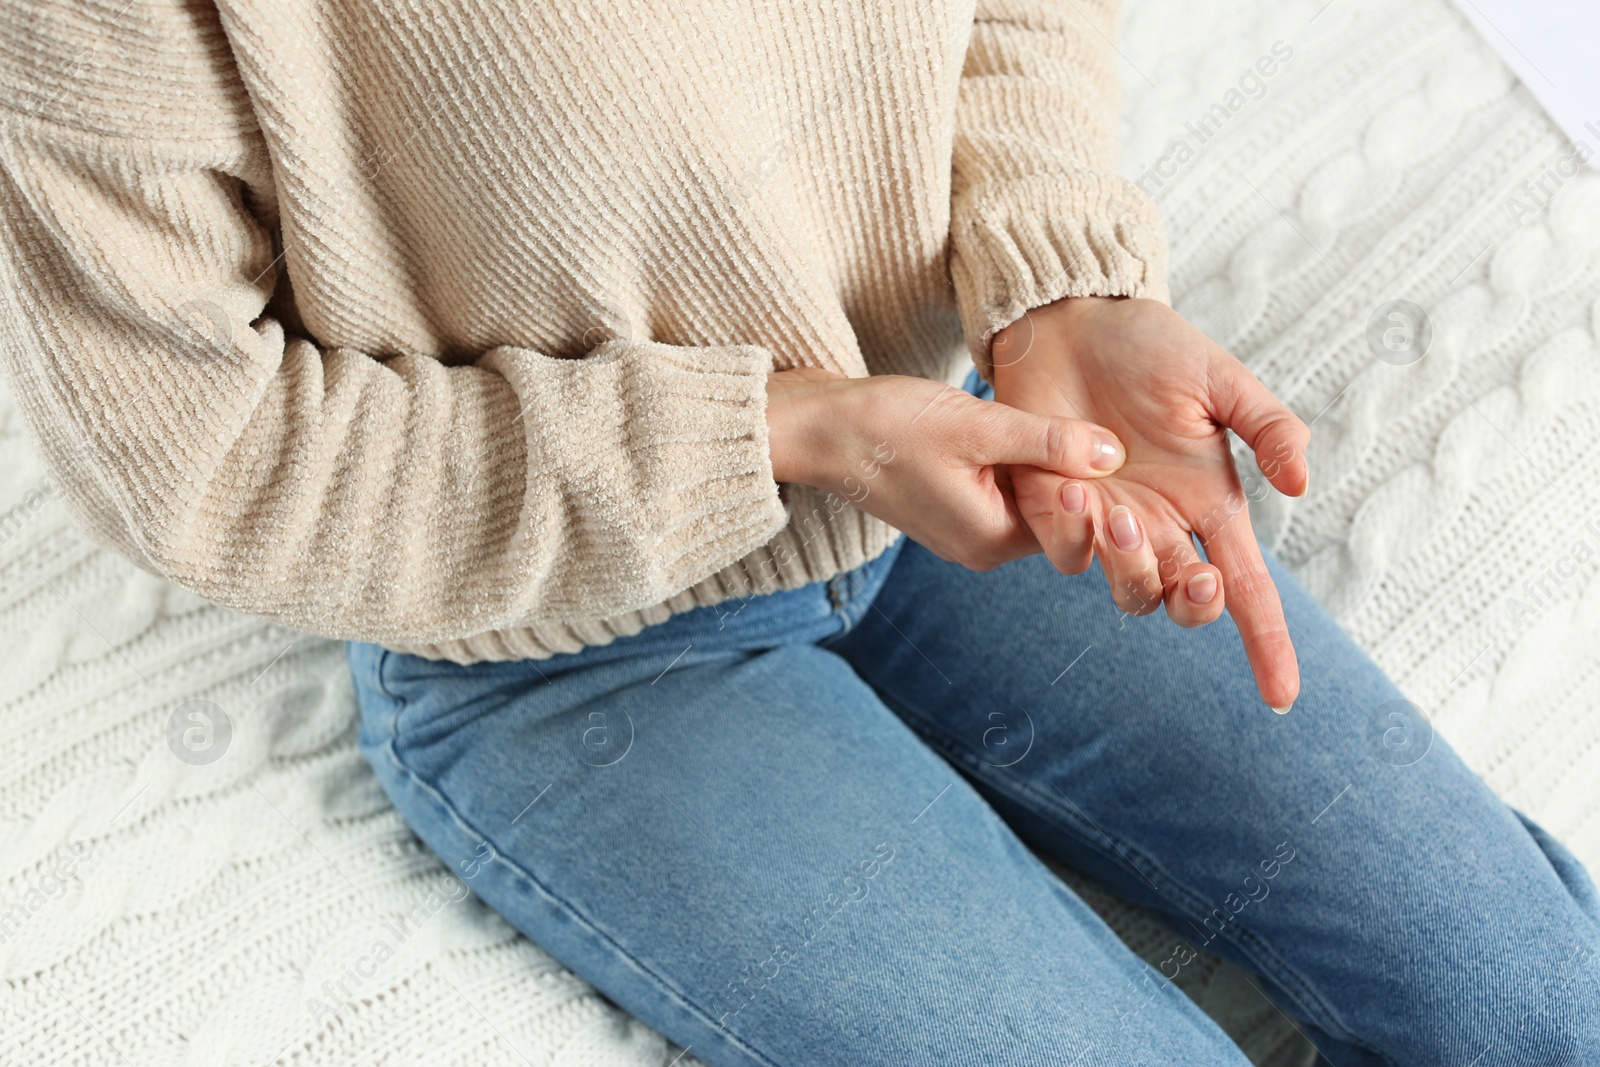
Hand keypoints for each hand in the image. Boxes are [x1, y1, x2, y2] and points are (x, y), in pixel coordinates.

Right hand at [766, 367, 1126, 571]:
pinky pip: (1000, 489)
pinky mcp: (948, 507)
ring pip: (1028, 496)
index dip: (1099, 484)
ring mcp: (962, 530)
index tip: (1120, 443)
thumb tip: (1114, 454)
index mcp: (992, 538)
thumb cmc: (886, 426)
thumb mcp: (978, 426)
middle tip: (1104, 427)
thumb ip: (1048, 440)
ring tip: (1064, 420)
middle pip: (1054, 513)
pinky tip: (1021, 424)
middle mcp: (981, 546)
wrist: (814, 427)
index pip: (1074, 521)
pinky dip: (1014, 461)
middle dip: (1074, 473)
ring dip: (1043, 462)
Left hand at [991, 297, 1308, 710]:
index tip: (1283, 696)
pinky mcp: (1052, 509)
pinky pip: (1065, 551)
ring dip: (1128, 566)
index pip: (1246, 588)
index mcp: (1208, 504)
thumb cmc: (1150, 348)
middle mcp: (1160, 525)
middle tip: (1194, 573)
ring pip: (1125, 591)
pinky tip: (1073, 486)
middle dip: (1193, 604)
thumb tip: (1304, 486)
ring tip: (1118, 512)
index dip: (1267, 644)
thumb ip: (1270, 428)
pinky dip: (1073, 532)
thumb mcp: (1222, 381)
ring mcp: (1104, 522)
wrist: (1070, 320)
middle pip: (1181, 604)